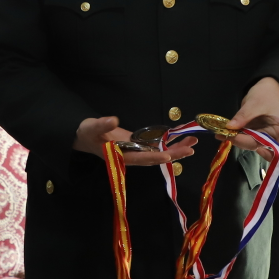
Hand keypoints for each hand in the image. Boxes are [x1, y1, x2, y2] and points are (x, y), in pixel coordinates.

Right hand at [73, 116, 196, 166]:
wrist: (85, 136)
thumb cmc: (87, 134)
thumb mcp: (91, 128)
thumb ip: (102, 125)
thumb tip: (113, 120)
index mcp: (121, 156)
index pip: (139, 158)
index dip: (153, 157)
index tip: (167, 155)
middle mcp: (132, 156)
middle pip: (155, 157)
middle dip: (173, 154)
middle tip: (190, 149)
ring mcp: (137, 151)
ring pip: (158, 152)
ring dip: (175, 148)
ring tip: (192, 142)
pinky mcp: (139, 145)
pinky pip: (156, 145)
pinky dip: (169, 142)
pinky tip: (181, 137)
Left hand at [224, 77, 278, 160]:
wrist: (265, 89)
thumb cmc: (267, 95)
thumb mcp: (256, 102)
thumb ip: (245, 115)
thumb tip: (230, 127)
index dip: (277, 156)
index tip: (261, 148)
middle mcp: (274, 136)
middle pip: (263, 149)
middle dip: (246, 143)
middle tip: (229, 135)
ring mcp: (263, 136)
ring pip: (251, 145)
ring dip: (237, 141)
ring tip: (222, 134)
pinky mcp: (253, 134)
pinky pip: (244, 139)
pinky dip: (234, 137)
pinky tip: (221, 133)